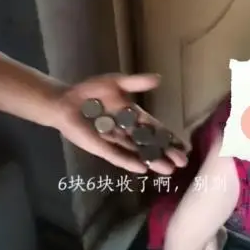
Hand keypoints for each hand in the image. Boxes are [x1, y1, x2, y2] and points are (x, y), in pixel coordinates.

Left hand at [51, 73, 188, 174]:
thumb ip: (136, 83)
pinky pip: (117, 156)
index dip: (169, 138)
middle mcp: (127, 131)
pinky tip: (143, 169)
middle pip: (150, 145)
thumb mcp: (116, 83)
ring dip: (152, 161)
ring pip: (138, 153)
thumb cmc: (90, 91)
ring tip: (169, 170)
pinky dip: (129, 162)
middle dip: (166, 153)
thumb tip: (158, 78)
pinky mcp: (101, 147)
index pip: (155, 129)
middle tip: (182, 163)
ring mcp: (115, 141)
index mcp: (133, 116)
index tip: (184, 147)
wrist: (65, 101)